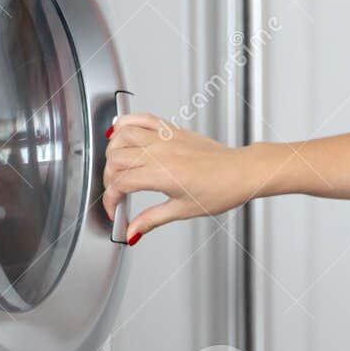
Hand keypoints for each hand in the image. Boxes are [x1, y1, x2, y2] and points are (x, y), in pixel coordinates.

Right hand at [100, 113, 258, 241]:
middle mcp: (160, 152)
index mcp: (161, 174)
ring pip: (122, 135)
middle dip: (108, 178)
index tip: (115, 210)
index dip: (111, 200)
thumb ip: (152, 219)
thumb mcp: (182, 211)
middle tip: (117, 192)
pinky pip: (142, 118)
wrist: (241, 171)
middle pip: (115, 159)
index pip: (120, 184)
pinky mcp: (172, 129)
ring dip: (112, 150)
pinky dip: (126, 123)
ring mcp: (165, 137)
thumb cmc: (221, 189)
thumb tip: (132, 231)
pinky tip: (121, 132)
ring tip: (116, 166)